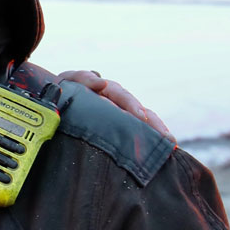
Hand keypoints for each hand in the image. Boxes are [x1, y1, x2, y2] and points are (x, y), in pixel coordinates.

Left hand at [58, 69, 174, 143]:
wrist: (59, 97)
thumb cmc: (65, 89)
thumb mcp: (71, 81)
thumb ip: (84, 79)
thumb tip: (102, 82)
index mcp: (105, 88)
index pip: (120, 95)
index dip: (131, 105)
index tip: (140, 116)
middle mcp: (118, 99)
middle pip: (139, 110)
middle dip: (152, 123)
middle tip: (164, 137)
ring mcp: (122, 110)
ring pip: (144, 119)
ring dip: (157, 131)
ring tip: (170, 144)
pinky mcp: (123, 123)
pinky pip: (141, 129)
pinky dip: (153, 138)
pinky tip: (166, 150)